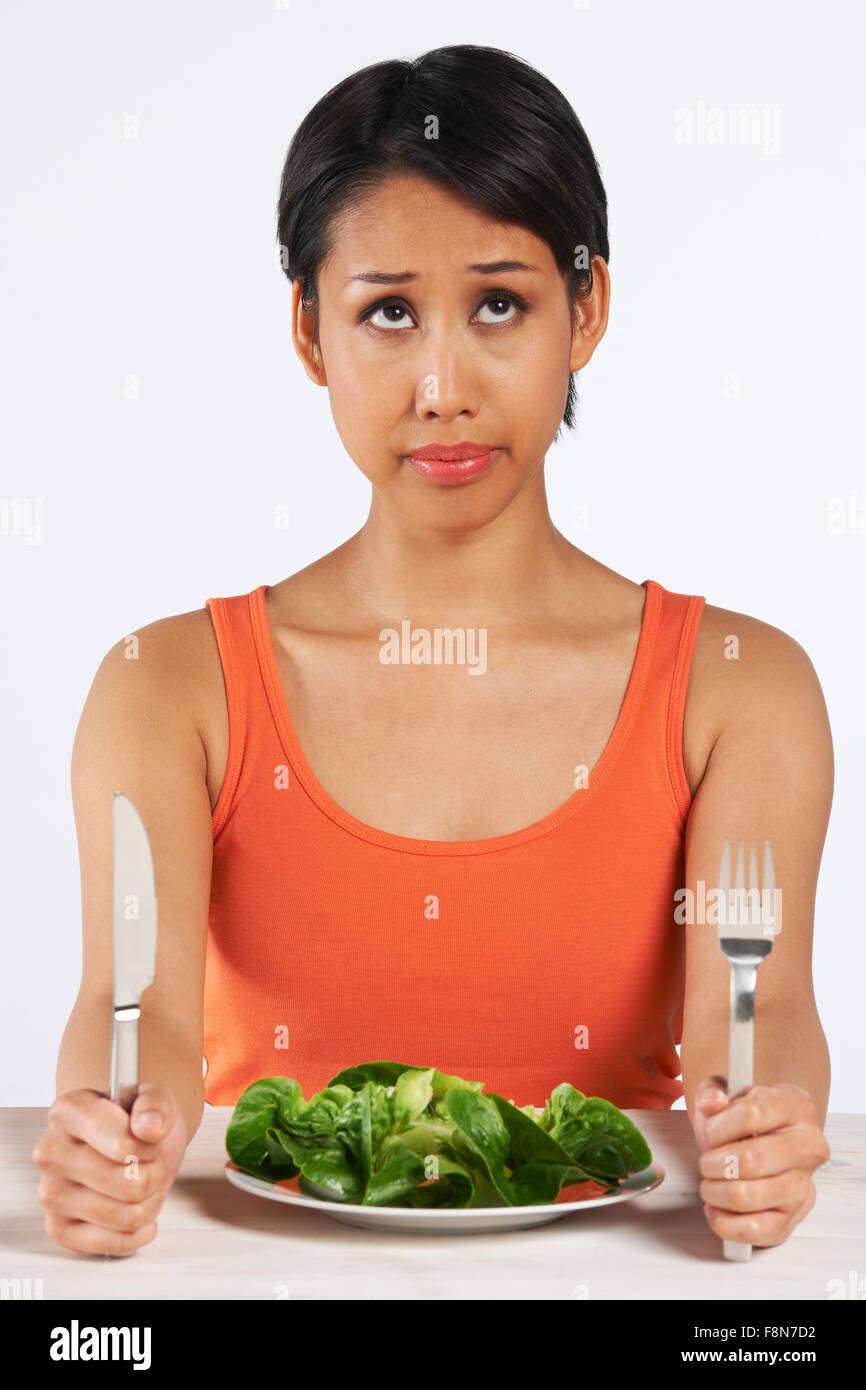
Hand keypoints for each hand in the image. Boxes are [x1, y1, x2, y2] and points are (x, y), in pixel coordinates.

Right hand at [33, 1083, 186, 1255]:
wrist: (128, 1142)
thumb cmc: (135, 1121)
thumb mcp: (154, 1098)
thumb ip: (155, 1105)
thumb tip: (150, 1127)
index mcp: (67, 1112)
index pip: (125, 1144)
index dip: (150, 1146)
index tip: (148, 1138)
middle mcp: (50, 1153)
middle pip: (130, 1184)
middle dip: (154, 1175)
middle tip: (148, 1163)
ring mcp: (50, 1194)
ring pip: (128, 1216)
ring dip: (150, 1202)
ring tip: (142, 1183)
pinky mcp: (58, 1229)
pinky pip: (116, 1243)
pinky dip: (140, 1230)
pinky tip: (136, 1209)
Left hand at [692, 1075, 829, 1247]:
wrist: (763, 1143)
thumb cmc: (743, 1119)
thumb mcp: (727, 1093)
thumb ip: (713, 1092)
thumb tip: (710, 1102)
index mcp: (796, 1106)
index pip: (751, 1114)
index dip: (717, 1126)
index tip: (710, 1132)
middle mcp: (808, 1147)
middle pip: (749, 1160)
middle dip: (712, 1162)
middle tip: (707, 1162)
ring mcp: (803, 1186)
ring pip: (746, 1196)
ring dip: (714, 1191)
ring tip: (711, 1183)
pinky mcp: (792, 1220)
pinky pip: (753, 1230)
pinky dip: (723, 1222)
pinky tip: (717, 1207)